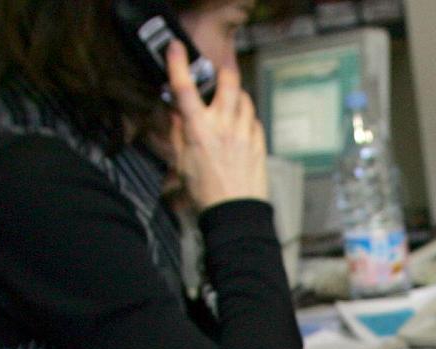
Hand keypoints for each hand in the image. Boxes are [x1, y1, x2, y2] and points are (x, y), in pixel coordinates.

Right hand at [166, 40, 266, 209]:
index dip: (178, 64)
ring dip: (236, 95)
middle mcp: (223, 126)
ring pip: (244, 98)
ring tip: (229, 101)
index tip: (176, 48)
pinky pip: (254, 119)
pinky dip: (247, 117)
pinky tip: (240, 126)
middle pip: (228, 82)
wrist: (235, 213)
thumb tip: (176, 112)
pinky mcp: (259, 142)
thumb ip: (179, 133)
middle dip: (224, 69)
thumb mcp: (182, 163)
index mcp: (199, 130)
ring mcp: (244, 133)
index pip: (185, 89)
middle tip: (220, 69)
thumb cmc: (205, 193)